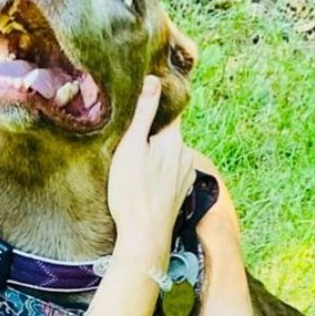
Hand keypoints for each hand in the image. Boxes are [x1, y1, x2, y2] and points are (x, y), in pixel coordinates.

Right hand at [107, 76, 194, 264]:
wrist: (144, 235)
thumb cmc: (132, 192)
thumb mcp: (131, 147)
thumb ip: (144, 113)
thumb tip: (153, 80)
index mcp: (174, 140)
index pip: (168, 113)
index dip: (154, 109)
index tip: (139, 109)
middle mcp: (187, 155)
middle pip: (167, 136)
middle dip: (152, 137)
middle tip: (128, 147)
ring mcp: (187, 176)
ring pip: (169, 156)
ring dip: (156, 158)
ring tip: (135, 169)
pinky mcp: (182, 193)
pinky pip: (171, 175)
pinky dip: (160, 175)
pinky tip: (144, 185)